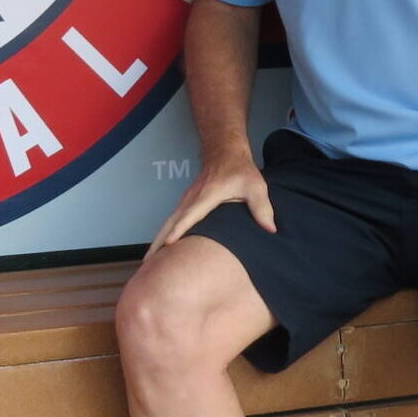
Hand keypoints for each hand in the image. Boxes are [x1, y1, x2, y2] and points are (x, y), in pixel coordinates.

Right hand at [145, 156, 275, 258]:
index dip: (180, 229)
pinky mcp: (186, 204)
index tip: (168, 244)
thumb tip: (270, 229)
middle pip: (171, 222)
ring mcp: (186, 200)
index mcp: (207, 196)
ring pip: (168, 222)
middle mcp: (192, 199)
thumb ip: (262, 207)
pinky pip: (171, 221)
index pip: (191, 214)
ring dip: (157, 240)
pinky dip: (163, 234)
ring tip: (148, 262)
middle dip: (158, 242)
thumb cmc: (240, 170)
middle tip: (147, 264)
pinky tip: (160, 249)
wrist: (225, 152)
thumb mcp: (256, 186)